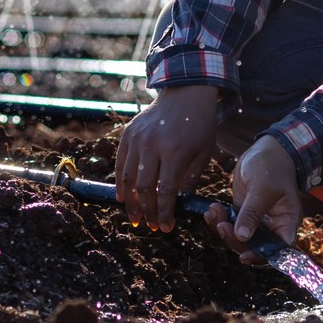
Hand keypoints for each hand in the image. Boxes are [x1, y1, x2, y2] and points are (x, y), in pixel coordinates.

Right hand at [115, 84, 219, 231]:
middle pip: (144, 188)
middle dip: (147, 212)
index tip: (166, 228)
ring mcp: (138, 138)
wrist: (185, 94)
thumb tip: (175, 205)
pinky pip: (120, 163)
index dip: (164, 213)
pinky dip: (120, 182)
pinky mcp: (128, 134)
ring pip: (128, 178)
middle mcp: (153, 144)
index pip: (165, 191)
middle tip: (150, 226)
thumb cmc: (199, 126)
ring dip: (131, 202)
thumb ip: (188, 180)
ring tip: (135, 218)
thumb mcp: (203, 154)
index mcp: (175, 151)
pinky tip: (123, 197)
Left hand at [203, 137, 301, 262]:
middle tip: (221, 225)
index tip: (244, 256)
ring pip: (239, 237)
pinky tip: (211, 211)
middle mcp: (273, 227)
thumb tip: (243, 236)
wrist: (265, 151)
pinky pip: (231, 224)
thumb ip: (253, 212)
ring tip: (213, 212)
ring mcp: (257, 221)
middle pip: (254, 247)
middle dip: (235, 239)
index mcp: (286, 223)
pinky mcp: (244, 213)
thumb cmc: (272, 166)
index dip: (262, 257)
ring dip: (223, 228)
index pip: (278, 250)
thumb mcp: (262, 188)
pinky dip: (219, 220)